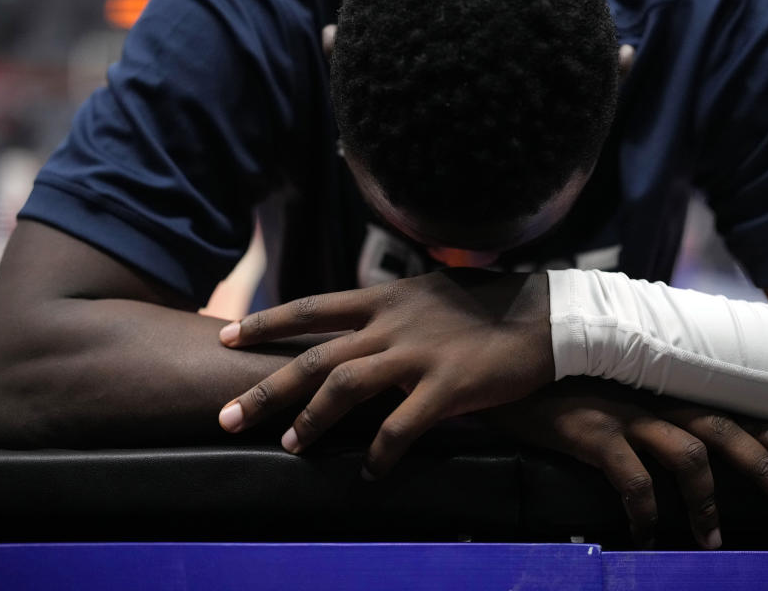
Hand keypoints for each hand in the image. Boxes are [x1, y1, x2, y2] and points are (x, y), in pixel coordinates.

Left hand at [217, 269, 553, 478]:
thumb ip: (390, 308)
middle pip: (315, 356)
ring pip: (345, 387)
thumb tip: (360, 323)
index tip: (226, 336)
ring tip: (288, 446)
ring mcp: (418, 354)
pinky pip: (401, 427)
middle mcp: (392, 323)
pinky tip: (370, 473)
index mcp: (385, 298)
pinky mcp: (447, 386)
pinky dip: (380, 453)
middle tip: (227, 417)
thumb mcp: (429, 293)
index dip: (266, 322)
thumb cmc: (485, 305)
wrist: (541, 316)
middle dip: (266, 388)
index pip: (312, 306)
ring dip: (311, 420)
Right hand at [487, 379, 767, 548]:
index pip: (717, 401)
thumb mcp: (595, 378)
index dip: (759, 426)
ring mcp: (619, 412)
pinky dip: (645, 514)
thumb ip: (628, 391)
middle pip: (719, 428)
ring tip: (712, 539)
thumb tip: (657, 418)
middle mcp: (646, 394)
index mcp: (651, 381)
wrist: (498, 365)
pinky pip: (632, 482)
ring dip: (707, 504)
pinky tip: (643, 535)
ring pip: (687, 457)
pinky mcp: (589, 433)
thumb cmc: (547, 375)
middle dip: (762, 465)